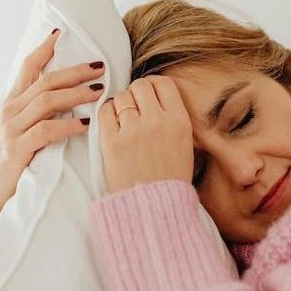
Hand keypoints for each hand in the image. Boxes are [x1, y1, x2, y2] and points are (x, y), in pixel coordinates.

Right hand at [0, 29, 106, 249]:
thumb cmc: (6, 163)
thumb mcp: (17, 131)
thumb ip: (35, 113)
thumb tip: (65, 96)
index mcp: (11, 103)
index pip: (28, 67)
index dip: (44, 48)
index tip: (62, 34)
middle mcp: (10, 111)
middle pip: (45, 80)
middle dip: (75, 70)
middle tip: (100, 65)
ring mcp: (11, 129)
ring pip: (47, 101)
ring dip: (76, 93)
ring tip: (99, 90)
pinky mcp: (16, 150)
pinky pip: (45, 131)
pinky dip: (67, 125)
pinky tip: (84, 124)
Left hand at [99, 75, 194, 193]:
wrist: (154, 208)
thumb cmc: (170, 178)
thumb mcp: (185, 144)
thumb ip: (172, 117)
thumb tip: (154, 95)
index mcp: (179, 121)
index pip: (163, 83)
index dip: (153, 85)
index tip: (148, 94)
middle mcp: (158, 121)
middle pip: (141, 85)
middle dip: (136, 93)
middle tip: (134, 108)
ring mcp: (134, 131)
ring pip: (122, 97)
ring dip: (121, 104)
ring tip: (124, 120)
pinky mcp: (112, 142)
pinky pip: (104, 112)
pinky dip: (107, 114)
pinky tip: (112, 125)